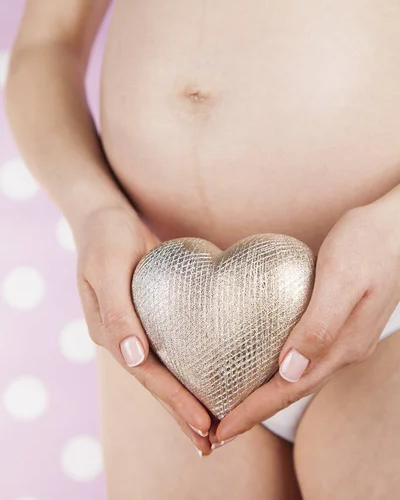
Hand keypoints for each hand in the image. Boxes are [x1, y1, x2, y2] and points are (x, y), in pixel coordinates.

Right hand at [75, 204, 211, 454]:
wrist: (106, 217)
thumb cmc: (106, 237)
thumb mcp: (107, 266)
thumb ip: (116, 311)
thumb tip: (132, 358)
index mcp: (109, 333)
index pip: (146, 375)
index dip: (174, 400)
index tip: (203, 423)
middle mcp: (124, 337)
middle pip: (156, 382)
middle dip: (182, 412)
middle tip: (212, 443)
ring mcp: (138, 328)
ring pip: (165, 369)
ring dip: (186, 397)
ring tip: (213, 427)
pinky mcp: (153, 315)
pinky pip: (174, 346)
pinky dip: (189, 367)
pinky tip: (210, 376)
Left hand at [214, 189, 399, 443]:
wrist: (397, 225)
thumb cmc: (368, 243)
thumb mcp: (341, 279)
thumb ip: (319, 326)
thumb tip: (289, 370)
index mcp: (344, 344)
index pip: (290, 389)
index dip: (253, 411)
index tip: (220, 431)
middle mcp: (346, 348)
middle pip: (293, 390)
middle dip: (255, 412)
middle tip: (218, 430)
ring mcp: (346, 337)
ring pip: (300, 375)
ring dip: (267, 393)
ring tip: (236, 404)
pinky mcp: (340, 320)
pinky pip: (305, 354)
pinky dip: (280, 368)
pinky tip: (264, 362)